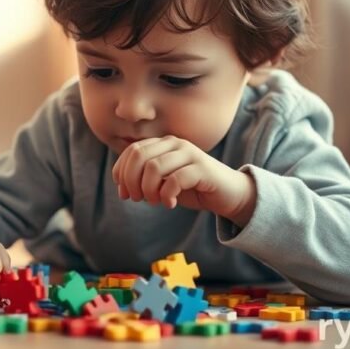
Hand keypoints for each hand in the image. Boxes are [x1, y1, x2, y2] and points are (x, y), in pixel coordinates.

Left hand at [112, 135, 255, 223]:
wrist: (227, 194)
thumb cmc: (192, 188)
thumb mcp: (163, 183)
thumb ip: (144, 180)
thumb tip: (122, 187)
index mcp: (163, 144)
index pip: (132, 151)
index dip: (121, 172)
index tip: (124, 193)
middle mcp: (175, 144)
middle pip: (138, 156)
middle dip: (131, 181)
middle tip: (137, 199)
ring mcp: (190, 154)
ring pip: (154, 167)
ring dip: (149, 190)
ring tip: (155, 202)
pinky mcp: (202, 168)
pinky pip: (174, 179)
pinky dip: (166, 195)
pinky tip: (170, 204)